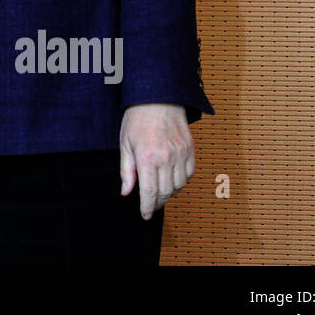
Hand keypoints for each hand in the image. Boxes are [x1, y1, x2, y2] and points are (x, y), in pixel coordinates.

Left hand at [119, 102, 194, 218]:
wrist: (158, 98)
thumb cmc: (138, 118)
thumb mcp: (125, 143)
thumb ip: (126, 170)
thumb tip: (126, 192)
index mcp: (147, 157)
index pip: (150, 192)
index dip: (147, 207)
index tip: (145, 215)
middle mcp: (166, 158)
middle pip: (165, 192)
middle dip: (158, 203)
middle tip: (151, 205)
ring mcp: (180, 154)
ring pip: (179, 186)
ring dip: (169, 193)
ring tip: (160, 192)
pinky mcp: (190, 150)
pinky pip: (189, 174)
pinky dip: (181, 182)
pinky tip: (172, 180)